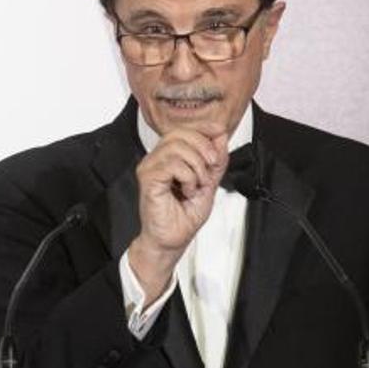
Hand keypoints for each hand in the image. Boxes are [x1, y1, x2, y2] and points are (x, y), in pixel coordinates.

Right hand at [128, 125, 228, 300]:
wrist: (172, 240)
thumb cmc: (182, 216)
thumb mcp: (209, 182)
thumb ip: (215, 160)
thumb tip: (220, 136)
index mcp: (168, 157)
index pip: (184, 129)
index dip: (204, 128)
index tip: (219, 133)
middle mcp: (156, 159)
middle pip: (180, 133)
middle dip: (203, 147)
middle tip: (211, 166)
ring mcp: (150, 168)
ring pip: (177, 146)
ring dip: (197, 166)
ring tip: (197, 184)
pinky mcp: (148, 179)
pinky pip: (172, 164)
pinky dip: (188, 176)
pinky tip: (187, 189)